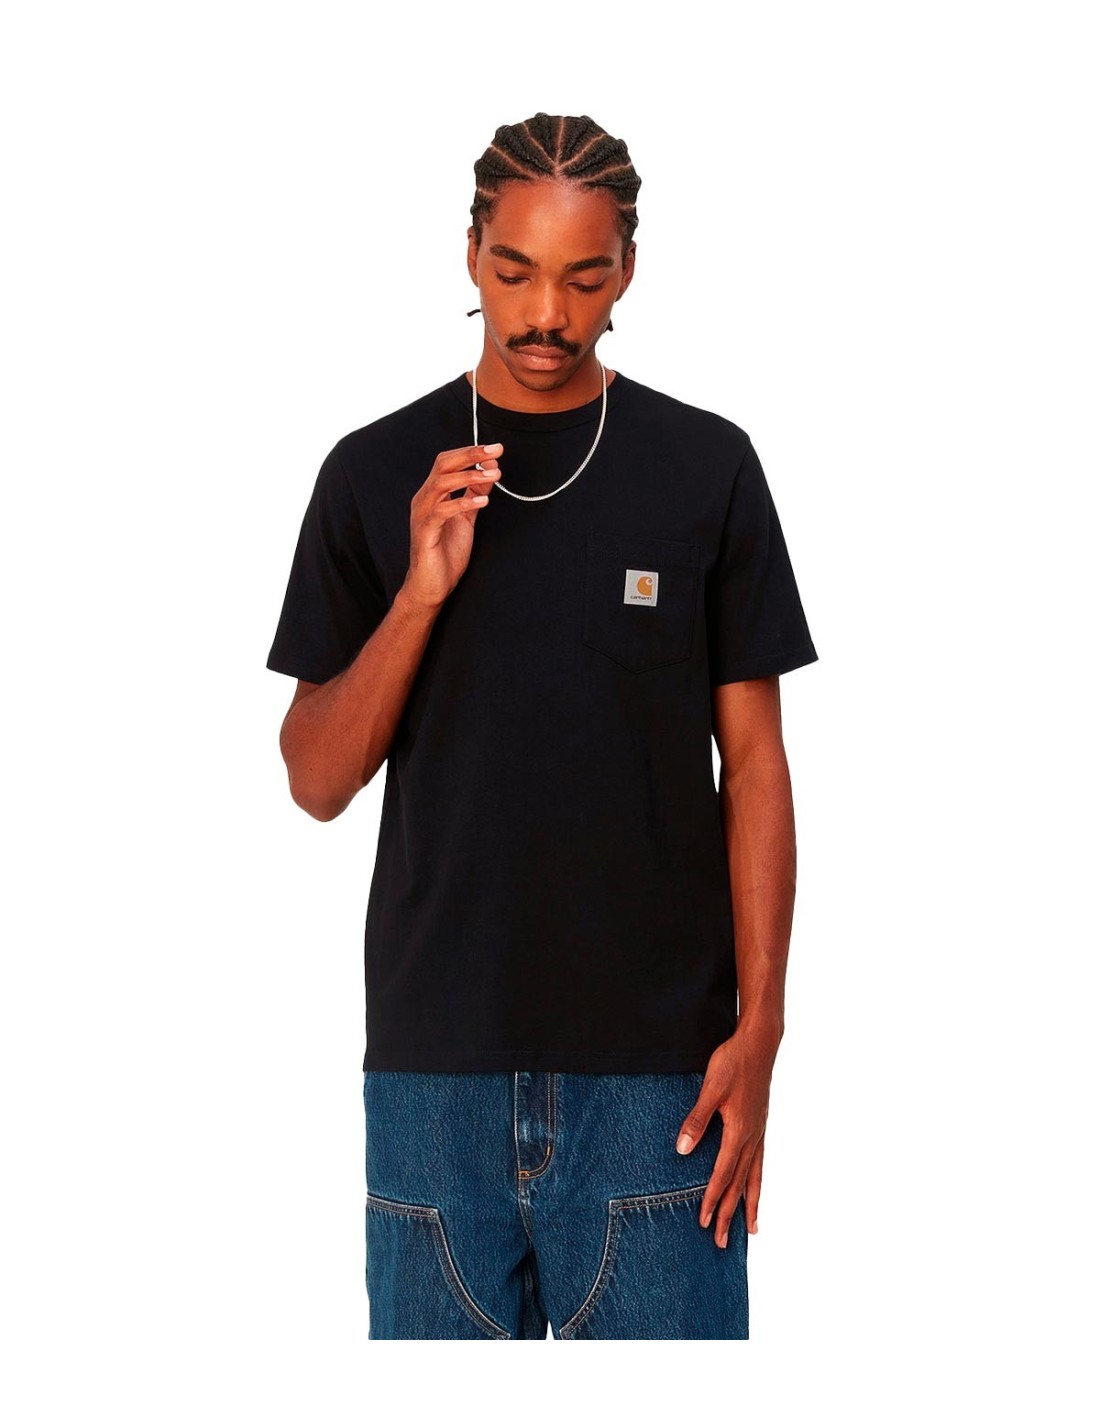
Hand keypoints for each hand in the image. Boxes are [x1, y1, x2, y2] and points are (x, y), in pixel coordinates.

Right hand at [402, 442, 503, 609]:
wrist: (431, 585)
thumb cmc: (446, 553)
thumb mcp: (466, 518)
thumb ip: (473, 494)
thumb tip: (489, 471)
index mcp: (433, 494)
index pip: (448, 461)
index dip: (471, 452)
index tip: (496, 449)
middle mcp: (424, 499)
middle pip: (443, 465)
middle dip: (471, 454)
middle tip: (496, 450)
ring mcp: (423, 514)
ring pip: (441, 483)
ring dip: (470, 476)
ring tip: (494, 474)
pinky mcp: (425, 532)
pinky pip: (442, 511)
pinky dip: (463, 503)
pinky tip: (483, 502)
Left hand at [675, 1031, 776, 1246]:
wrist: (759, 1044)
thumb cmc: (733, 1063)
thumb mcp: (710, 1088)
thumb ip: (696, 1119)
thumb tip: (682, 1150)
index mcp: (738, 1132)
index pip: (722, 1174)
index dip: (713, 1199)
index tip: (705, 1222)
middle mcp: (752, 1138)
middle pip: (740, 1184)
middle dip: (730, 1214)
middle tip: (724, 1243)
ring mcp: (759, 1132)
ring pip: (754, 1177)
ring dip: (750, 1204)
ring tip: (752, 1230)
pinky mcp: (760, 1125)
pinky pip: (760, 1163)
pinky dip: (758, 1182)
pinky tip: (755, 1188)